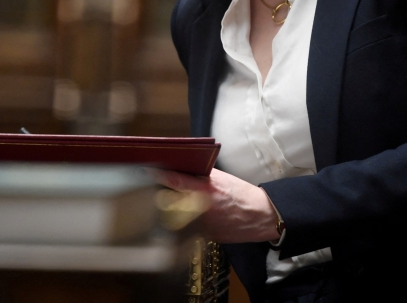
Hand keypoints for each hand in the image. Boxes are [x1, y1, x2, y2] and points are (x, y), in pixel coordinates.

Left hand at [153, 168, 280, 243]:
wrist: (260, 216)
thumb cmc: (241, 194)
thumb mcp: (221, 178)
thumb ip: (200, 175)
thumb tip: (181, 169)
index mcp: (204, 190)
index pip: (174, 181)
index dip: (158, 176)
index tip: (146, 171)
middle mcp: (199, 208)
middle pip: (168, 200)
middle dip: (160, 194)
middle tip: (154, 187)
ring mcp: (199, 225)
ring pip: (174, 216)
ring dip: (169, 209)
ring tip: (170, 201)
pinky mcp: (202, 236)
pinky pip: (185, 227)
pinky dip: (182, 221)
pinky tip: (186, 216)